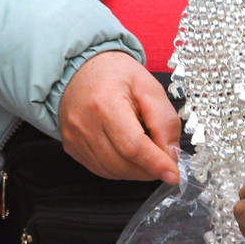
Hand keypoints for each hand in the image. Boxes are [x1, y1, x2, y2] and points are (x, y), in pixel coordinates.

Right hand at [57, 50, 181, 184]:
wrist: (81, 68)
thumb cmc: (117, 74)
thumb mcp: (149, 87)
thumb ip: (164, 120)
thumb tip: (172, 155)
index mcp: (105, 104)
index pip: (133, 146)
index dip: (155, 164)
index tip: (173, 174)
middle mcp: (85, 124)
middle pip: (122, 164)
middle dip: (148, 170)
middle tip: (165, 163)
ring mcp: (74, 138)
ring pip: (111, 171)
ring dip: (135, 172)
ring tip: (148, 158)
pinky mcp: (71, 146)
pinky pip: (99, 169)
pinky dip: (119, 170)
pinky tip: (129, 157)